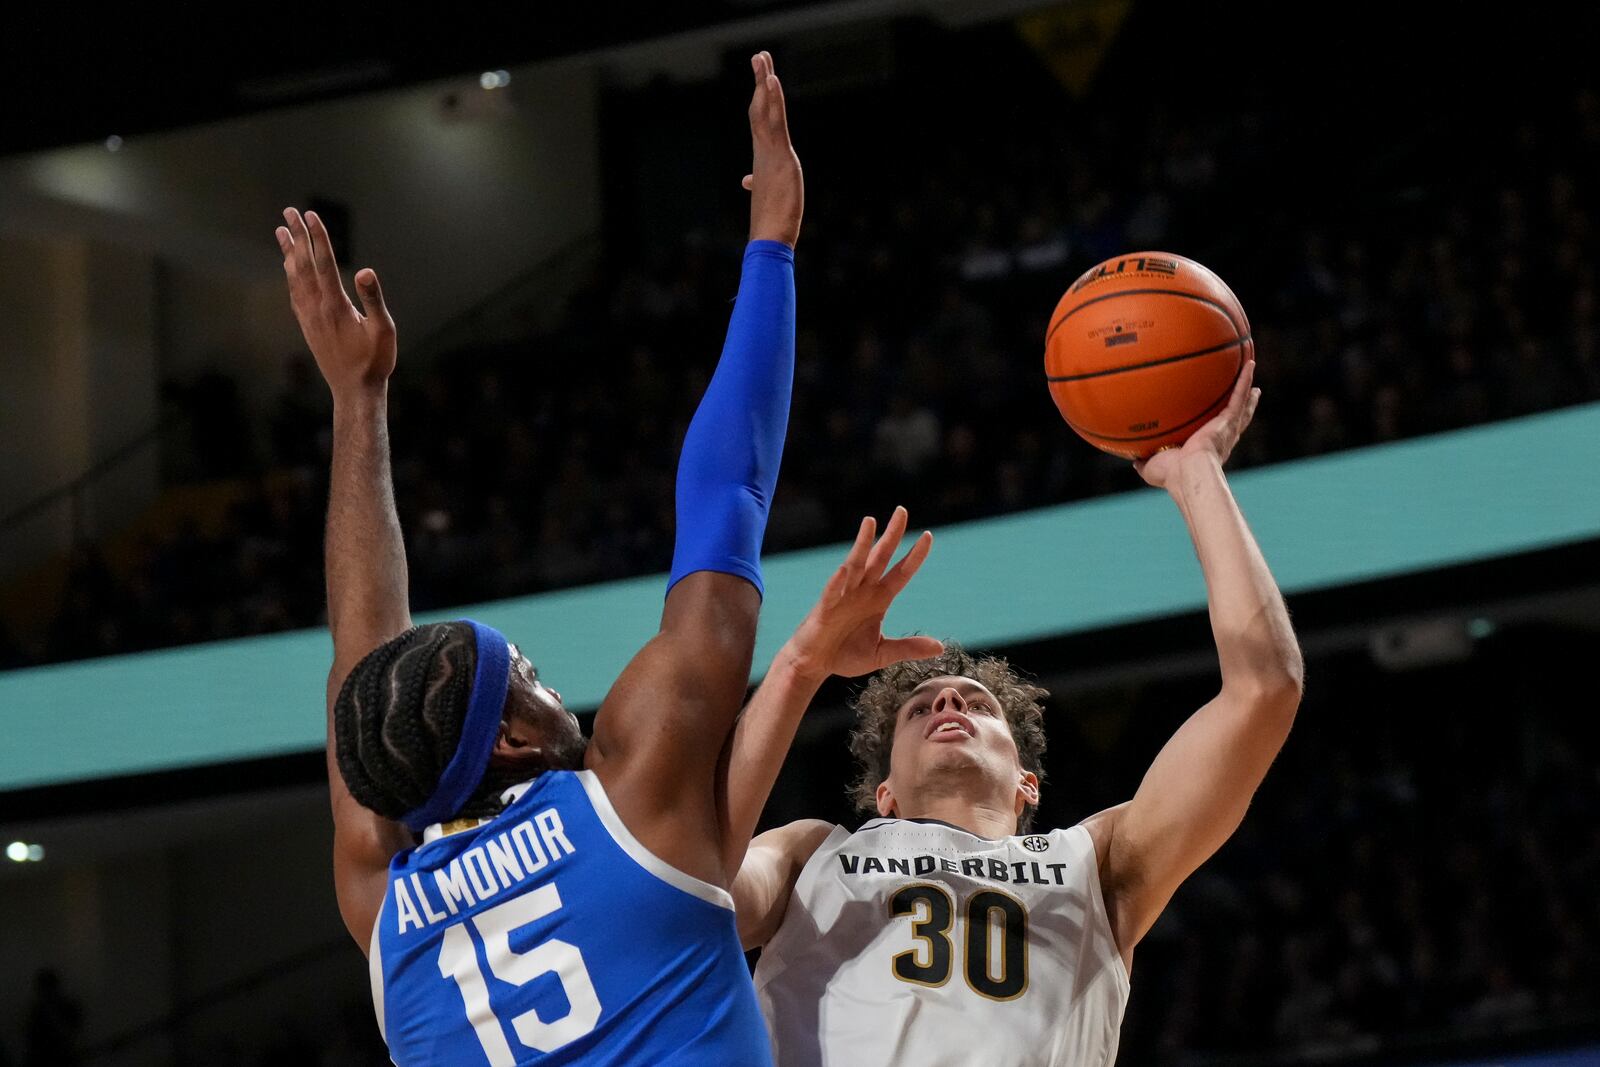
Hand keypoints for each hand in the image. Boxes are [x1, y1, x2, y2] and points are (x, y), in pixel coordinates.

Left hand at [275, 207, 395, 397]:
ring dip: (289, 252)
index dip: (317, 237)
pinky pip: (294, 293)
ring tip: (281, 231)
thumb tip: (364, 271)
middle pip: (304, 264)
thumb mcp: (383, 330)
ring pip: (294, 277)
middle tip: (290, 211)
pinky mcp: (307, 326)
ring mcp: (309, 317)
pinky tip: (289, 267)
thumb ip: (373, 299)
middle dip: (298, 236)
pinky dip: (290, 274)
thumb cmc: (374, 361)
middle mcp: (316, 308)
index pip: (323, 263)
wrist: (354, 390)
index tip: (310, 214)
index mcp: (335, 305)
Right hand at [742, 51, 802, 247]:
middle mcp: (763, 151)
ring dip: (764, 82)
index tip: (763, 79)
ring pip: (765, 111)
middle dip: (760, 81)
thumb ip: (757, 184)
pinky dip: (772, 101)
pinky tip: (771, 82)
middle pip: (759, 108)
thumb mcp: (767, 196)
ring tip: (762, 58)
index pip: (760, 122)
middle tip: (759, 56)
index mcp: (763, 157)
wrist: (769, 238)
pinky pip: (776, 123)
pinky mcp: (781, 158)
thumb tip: (746, 180)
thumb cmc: (770, 222)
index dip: (760, 99)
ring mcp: (770, 153)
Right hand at [781, 507, 942, 684]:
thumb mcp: (883, 653)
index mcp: (879, 599)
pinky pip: (832, 592)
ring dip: (863, 544)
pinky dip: (838, 582)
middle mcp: (863, 591)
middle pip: (880, 558)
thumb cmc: (846, 655)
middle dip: (891, 535)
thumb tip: (940, 647)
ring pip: (855, 565)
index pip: (901, 573)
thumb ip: (909, 648)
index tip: (928, 536)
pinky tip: (844, 570)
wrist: (815, 664)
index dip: (914, 556)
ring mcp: (843, 596)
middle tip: (902, 511)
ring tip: (870, 521)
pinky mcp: (825, 609)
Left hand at [1135, 359, 1260, 489]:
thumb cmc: (1172, 474)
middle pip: (1236, 417)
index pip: (1215, 434)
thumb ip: (1144, 462)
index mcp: (1206, 447)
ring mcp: (1226, 427)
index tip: (1221, 418)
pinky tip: (1249, 363)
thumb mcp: (1152, 467)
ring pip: (1240, 403)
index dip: (1220, 426)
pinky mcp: (1228, 420)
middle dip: (1243, 406)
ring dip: (1246, 386)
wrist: (1188, 471)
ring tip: (1250, 370)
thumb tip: (1132, 459)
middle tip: (1251, 392)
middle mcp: (1221, 437)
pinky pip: (1238, 395)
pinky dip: (1245, 379)